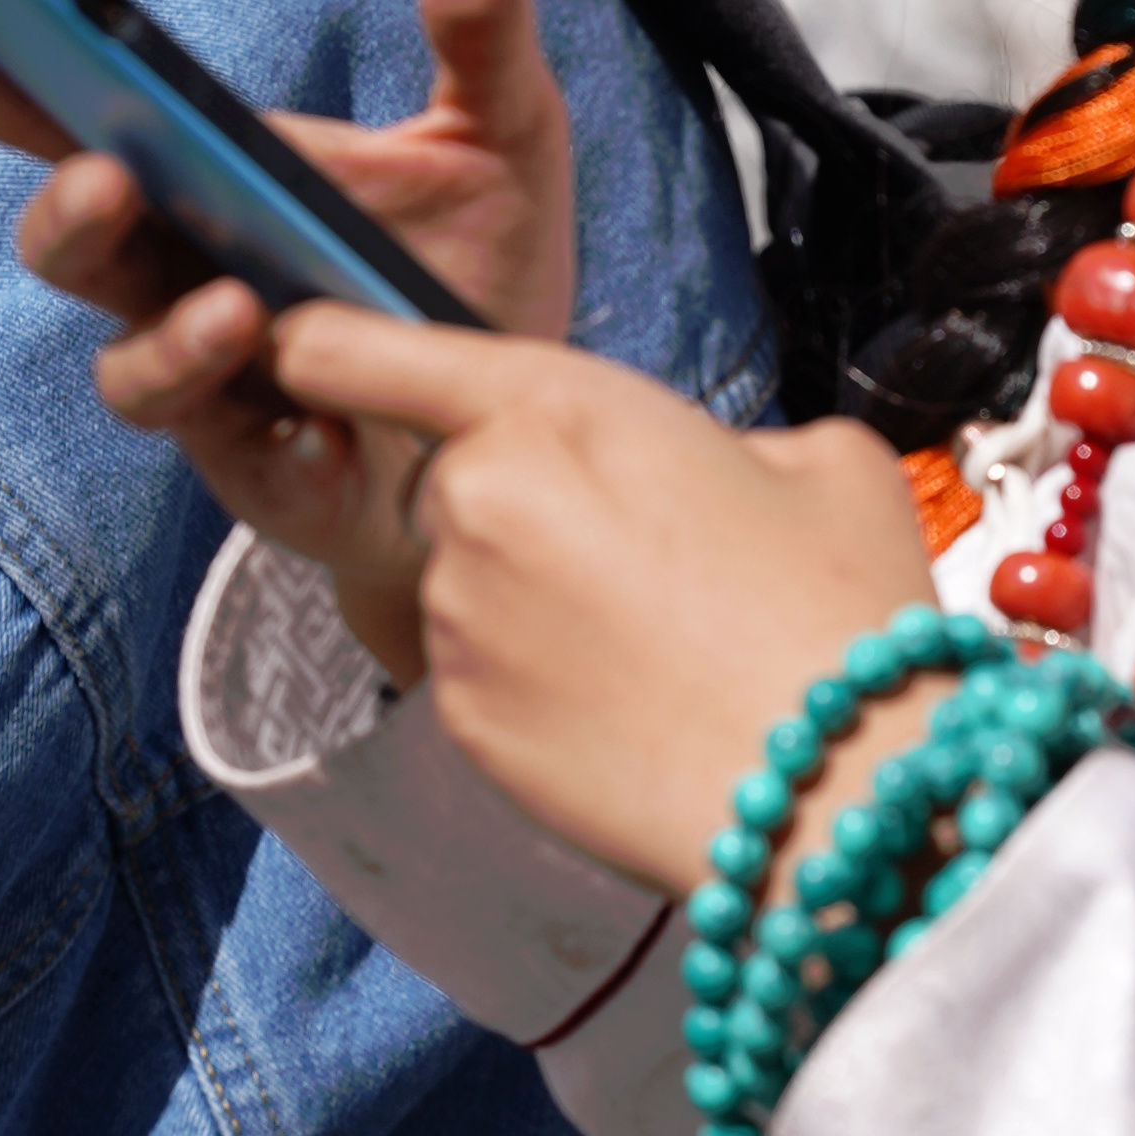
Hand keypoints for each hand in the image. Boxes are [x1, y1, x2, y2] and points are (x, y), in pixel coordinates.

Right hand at [0, 0, 574, 683]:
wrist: (523, 439)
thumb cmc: (480, 282)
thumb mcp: (506, 139)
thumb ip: (481, 37)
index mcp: (201, 172)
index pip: (56, 104)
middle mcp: (177, 269)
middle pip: (61, 228)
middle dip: (57, 198)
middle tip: (96, 167)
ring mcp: (206, 372)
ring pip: (117, 347)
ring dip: (148, 314)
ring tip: (214, 285)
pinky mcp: (257, 463)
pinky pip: (217, 438)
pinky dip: (234, 397)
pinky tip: (281, 370)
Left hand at [241, 304, 939, 898]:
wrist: (834, 790)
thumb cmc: (838, 613)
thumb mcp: (824, 461)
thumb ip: (725, 436)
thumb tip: (703, 471)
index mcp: (552, 408)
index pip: (365, 350)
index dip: (320, 345)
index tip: (296, 346)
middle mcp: (476, 505)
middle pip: (454, 481)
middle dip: (525, 505)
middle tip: (646, 557)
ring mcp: (459, 622)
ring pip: (471, 585)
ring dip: (537, 601)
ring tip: (661, 646)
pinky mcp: (463, 722)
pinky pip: (481, 677)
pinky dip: (539, 686)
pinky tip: (633, 708)